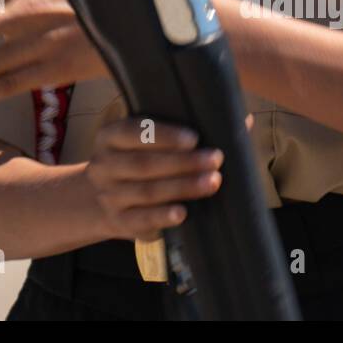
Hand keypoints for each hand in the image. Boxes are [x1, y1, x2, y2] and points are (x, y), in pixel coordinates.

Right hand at [86, 113, 253, 241]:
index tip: (194, 138)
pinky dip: (162, 216)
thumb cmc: (137, 160)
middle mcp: (103, 164)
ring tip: (212, 182)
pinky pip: (140, 220)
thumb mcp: (146, 141)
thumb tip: (241, 120)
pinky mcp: (116, 221)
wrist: (101, 199)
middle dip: (183, 162)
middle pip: (144, 163)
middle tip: (215, 159)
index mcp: (110, 136)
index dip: (164, 135)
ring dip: (182, 187)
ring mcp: (108, 195)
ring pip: (146, 191)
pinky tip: (183, 212)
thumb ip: (186, 130)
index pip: (133, 131)